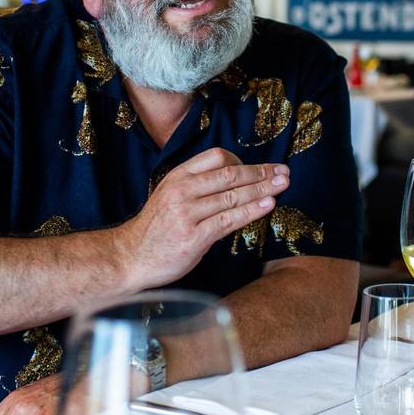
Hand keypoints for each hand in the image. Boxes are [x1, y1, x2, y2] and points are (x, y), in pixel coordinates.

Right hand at [120, 146, 289, 291]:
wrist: (130, 257)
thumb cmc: (155, 229)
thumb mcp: (170, 196)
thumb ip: (198, 187)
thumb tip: (235, 182)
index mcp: (178, 176)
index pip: (216, 157)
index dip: (243, 161)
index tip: (261, 168)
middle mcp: (182, 190)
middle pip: (230, 174)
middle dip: (261, 172)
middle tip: (283, 172)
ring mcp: (187, 213)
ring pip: (233, 196)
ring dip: (262, 189)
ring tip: (282, 185)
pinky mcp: (193, 237)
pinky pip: (229, 220)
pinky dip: (251, 211)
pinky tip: (267, 205)